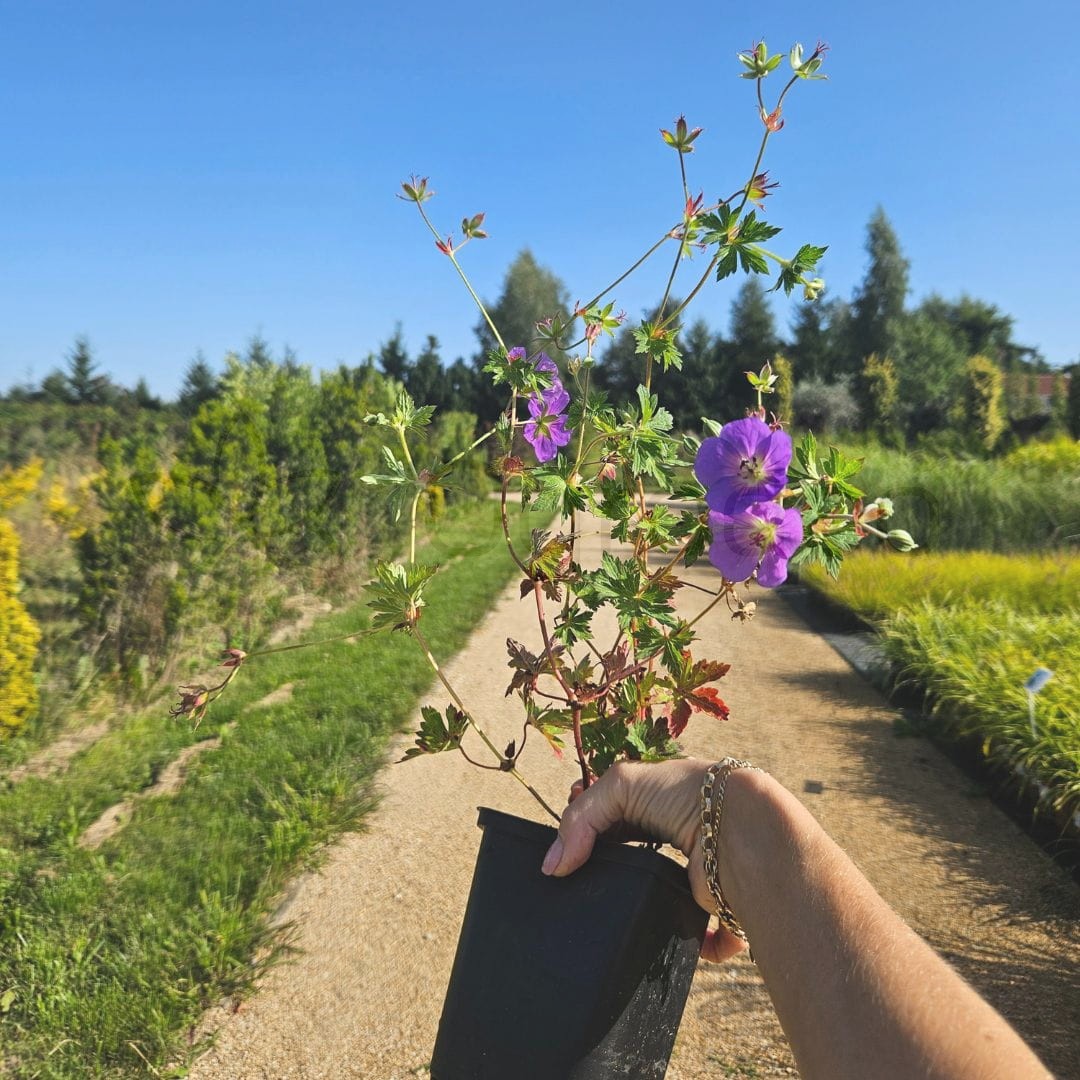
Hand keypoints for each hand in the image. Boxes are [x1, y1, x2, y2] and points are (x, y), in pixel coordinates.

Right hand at [540, 758, 747, 961]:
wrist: (739, 828)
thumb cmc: (685, 793)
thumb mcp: (622, 784)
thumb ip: (581, 817)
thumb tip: (554, 866)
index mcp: (654, 804)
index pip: (612, 818)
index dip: (586, 832)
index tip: (564, 850)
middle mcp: (674, 838)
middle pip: (631, 862)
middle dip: (608, 873)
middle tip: (578, 881)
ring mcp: (690, 874)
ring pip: (658, 900)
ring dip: (641, 906)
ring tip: (612, 912)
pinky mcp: (710, 906)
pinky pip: (698, 936)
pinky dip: (691, 942)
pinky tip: (666, 932)